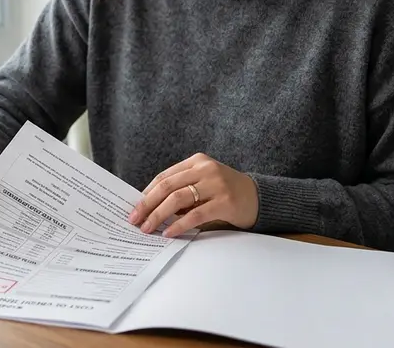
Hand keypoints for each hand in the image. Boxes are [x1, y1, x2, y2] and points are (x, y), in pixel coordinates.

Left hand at [128, 152, 258, 237]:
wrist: (259, 197)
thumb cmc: (225, 192)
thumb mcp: (203, 184)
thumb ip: (182, 190)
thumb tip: (150, 209)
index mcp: (196, 161)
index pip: (164, 176)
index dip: (146, 193)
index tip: (133, 208)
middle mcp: (205, 169)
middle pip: (167, 186)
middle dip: (147, 204)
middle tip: (134, 219)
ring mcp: (216, 184)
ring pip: (178, 198)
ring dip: (159, 215)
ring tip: (148, 228)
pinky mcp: (225, 201)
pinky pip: (195, 214)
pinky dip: (179, 224)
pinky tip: (169, 233)